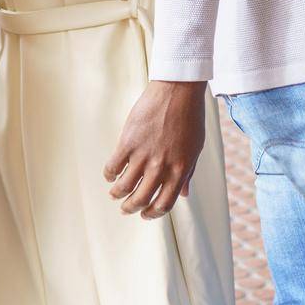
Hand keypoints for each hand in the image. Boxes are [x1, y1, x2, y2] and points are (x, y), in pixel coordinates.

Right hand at [105, 81, 208, 218]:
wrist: (179, 90)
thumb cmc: (190, 117)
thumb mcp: (195, 148)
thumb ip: (187, 172)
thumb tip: (184, 194)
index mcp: (180, 169)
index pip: (164, 204)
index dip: (153, 214)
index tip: (145, 214)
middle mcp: (161, 166)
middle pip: (141, 199)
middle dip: (131, 208)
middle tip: (126, 208)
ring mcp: (143, 155)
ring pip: (124, 187)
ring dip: (117, 194)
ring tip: (115, 194)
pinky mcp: (128, 141)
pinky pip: (113, 166)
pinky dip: (109, 174)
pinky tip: (110, 174)